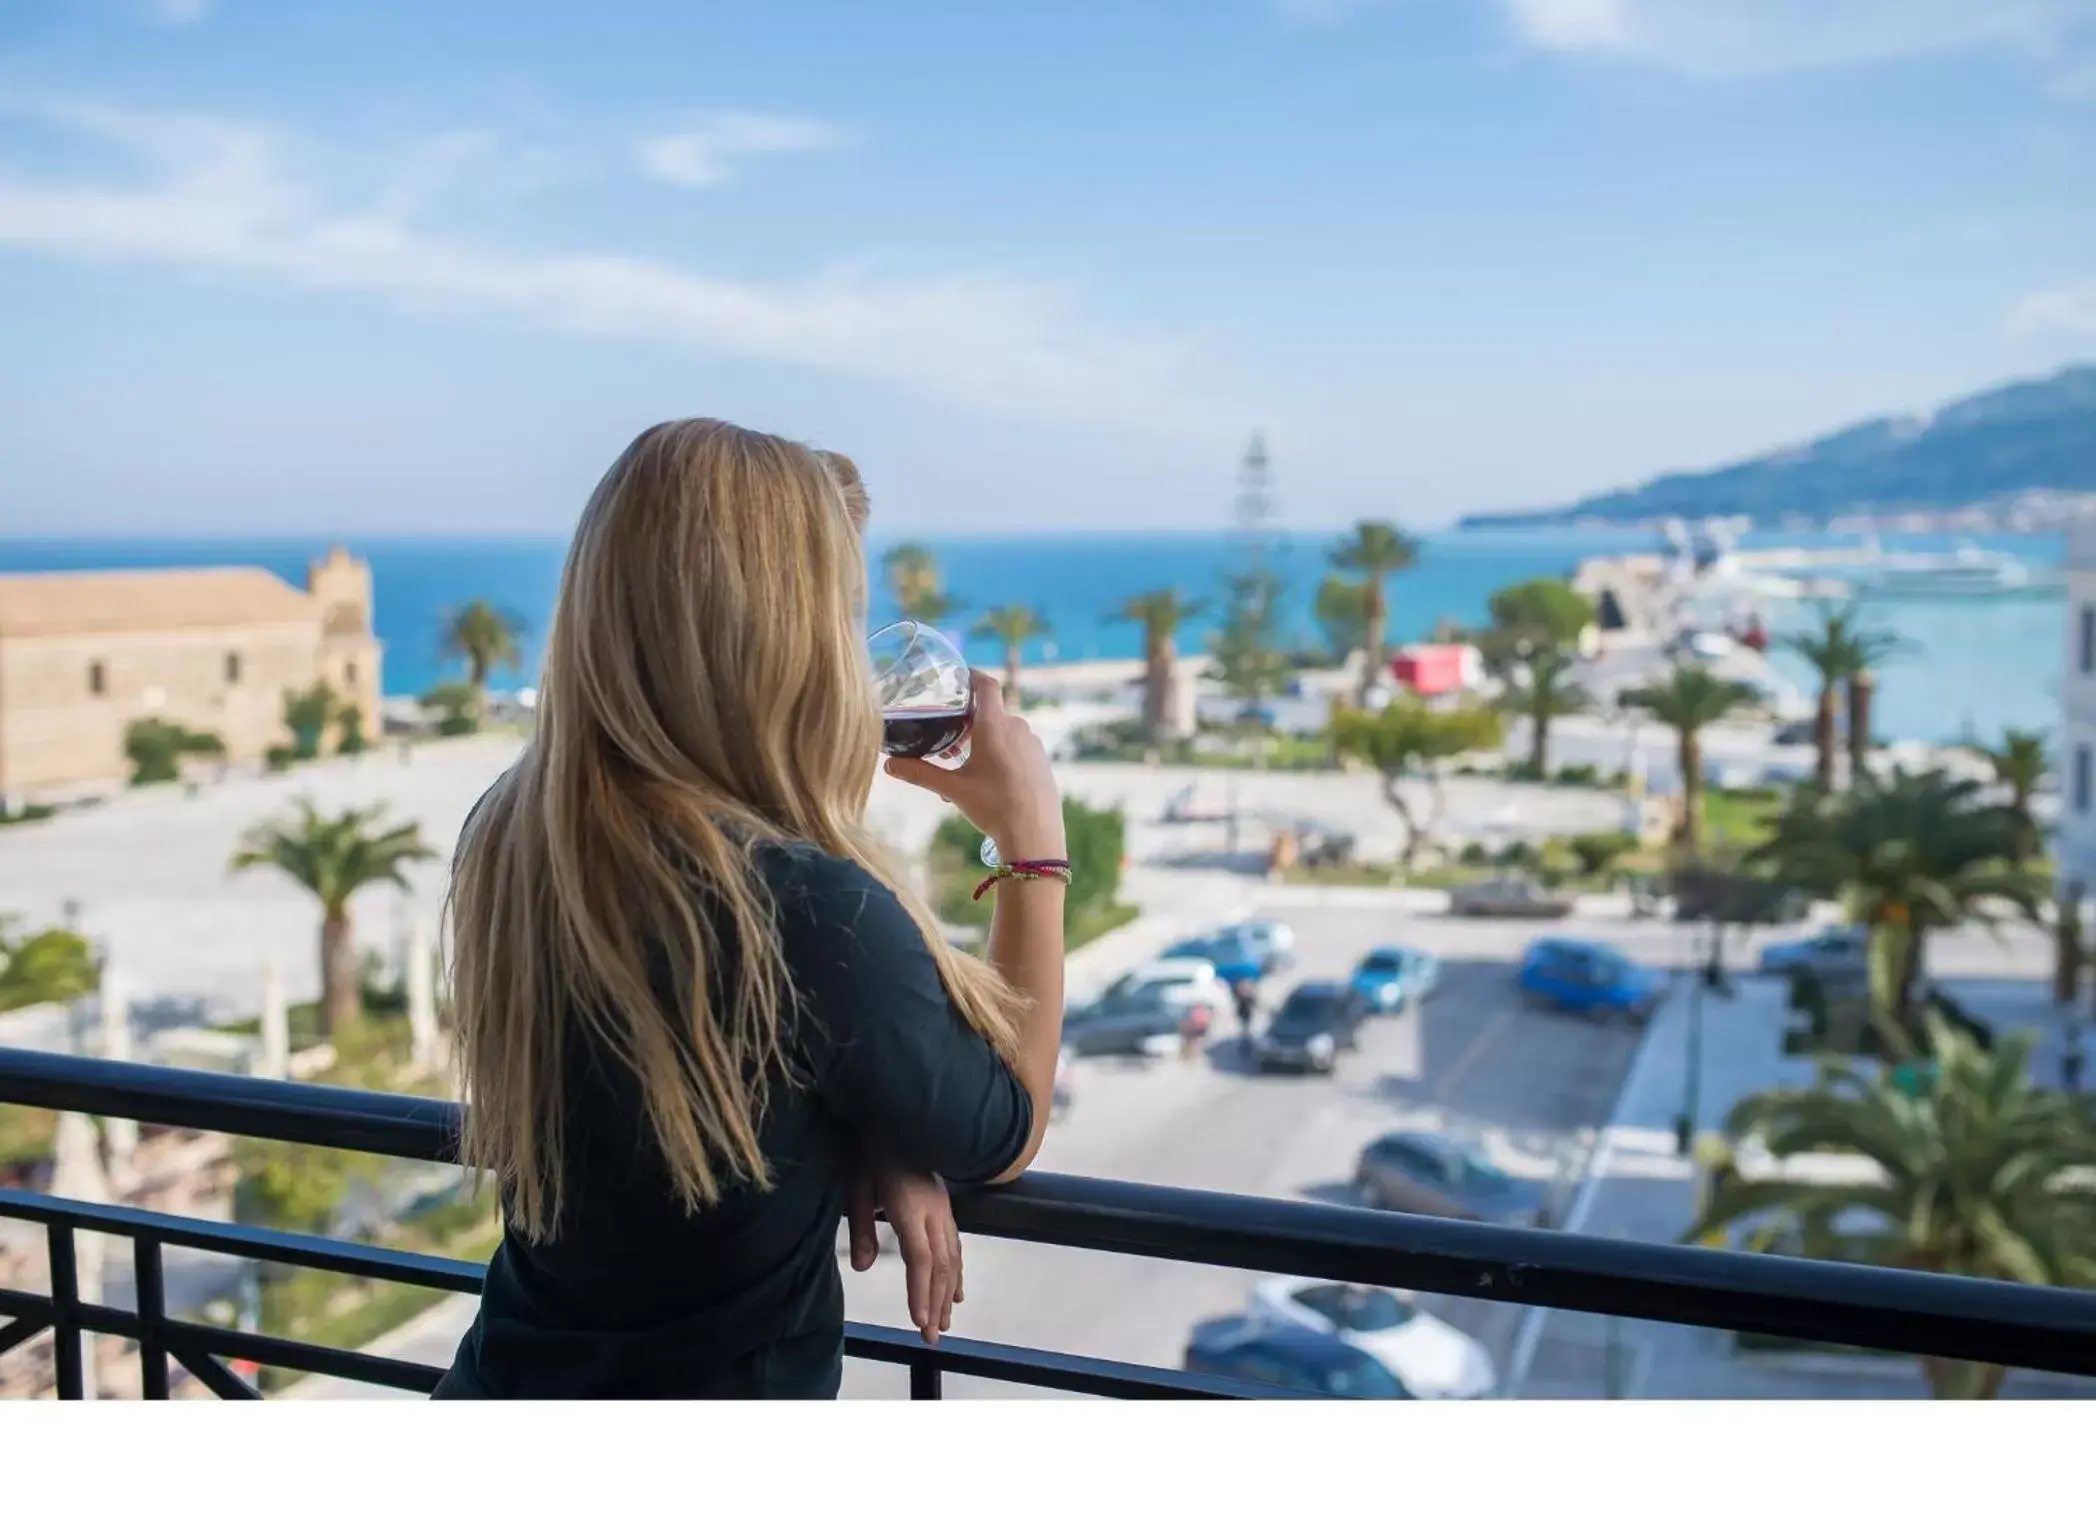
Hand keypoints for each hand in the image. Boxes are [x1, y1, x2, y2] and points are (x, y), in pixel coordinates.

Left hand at [846, 1163, 964, 1346]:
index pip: (921, 1258)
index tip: (920, 1322)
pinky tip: (956, 1291)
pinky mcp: (944, 1204)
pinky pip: (955, 1244)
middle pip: (941, 1265)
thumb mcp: (857, 1185)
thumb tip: (862, 1267)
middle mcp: (934, 1210)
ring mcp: (943, 1207)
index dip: (921, 1292)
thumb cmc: (871, 1149)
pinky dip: (956, 1271)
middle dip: (937, 1303)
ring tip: (944, 1323)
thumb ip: (862, 1226)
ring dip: (948, 1293)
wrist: (898, 1115)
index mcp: (910, 1206)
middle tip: (932, 1337)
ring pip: (952, 1257)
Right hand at [885, 670, 1064, 859]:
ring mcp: (1032, 744)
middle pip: (991, 713)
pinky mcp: (1041, 760)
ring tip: (967, 769)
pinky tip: (990, 782)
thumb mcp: (953, 789)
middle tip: (951, 741)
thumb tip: (889, 765)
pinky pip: (1018, 748)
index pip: (987, 685)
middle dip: (970, 723)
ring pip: (1004, 733)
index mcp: (994, 725)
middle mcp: (1017, 727)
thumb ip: (920, 773)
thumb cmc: (993, 806)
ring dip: (985, 742)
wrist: (1034, 834)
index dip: (973, 675)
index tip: (961, 675)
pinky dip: (1001, 755)